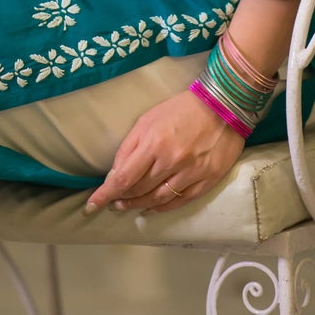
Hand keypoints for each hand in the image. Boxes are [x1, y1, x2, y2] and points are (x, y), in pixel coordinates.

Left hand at [85, 87, 244, 215]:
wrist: (223, 105)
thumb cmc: (180, 110)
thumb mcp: (147, 120)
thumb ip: (129, 148)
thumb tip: (115, 175)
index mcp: (154, 143)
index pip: (124, 177)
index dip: (106, 194)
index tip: (92, 205)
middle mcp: (172, 162)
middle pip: (140, 190)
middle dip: (121, 199)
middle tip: (112, 202)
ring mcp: (191, 173)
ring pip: (158, 199)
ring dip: (139, 206)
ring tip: (127, 206)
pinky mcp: (207, 180)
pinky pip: (180, 201)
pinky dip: (163, 208)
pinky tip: (152, 208)